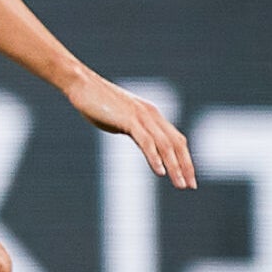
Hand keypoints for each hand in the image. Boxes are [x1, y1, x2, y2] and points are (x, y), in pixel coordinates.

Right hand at [66, 74, 195, 188]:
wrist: (81, 84)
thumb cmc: (96, 101)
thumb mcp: (120, 118)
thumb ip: (134, 130)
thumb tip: (142, 143)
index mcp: (151, 114)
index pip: (176, 139)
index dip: (185, 159)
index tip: (188, 177)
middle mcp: (151, 115)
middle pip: (176, 143)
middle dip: (185, 166)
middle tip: (191, 186)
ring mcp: (141, 116)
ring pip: (165, 145)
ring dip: (175, 166)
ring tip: (180, 184)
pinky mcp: (129, 119)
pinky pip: (146, 141)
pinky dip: (155, 157)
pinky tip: (160, 172)